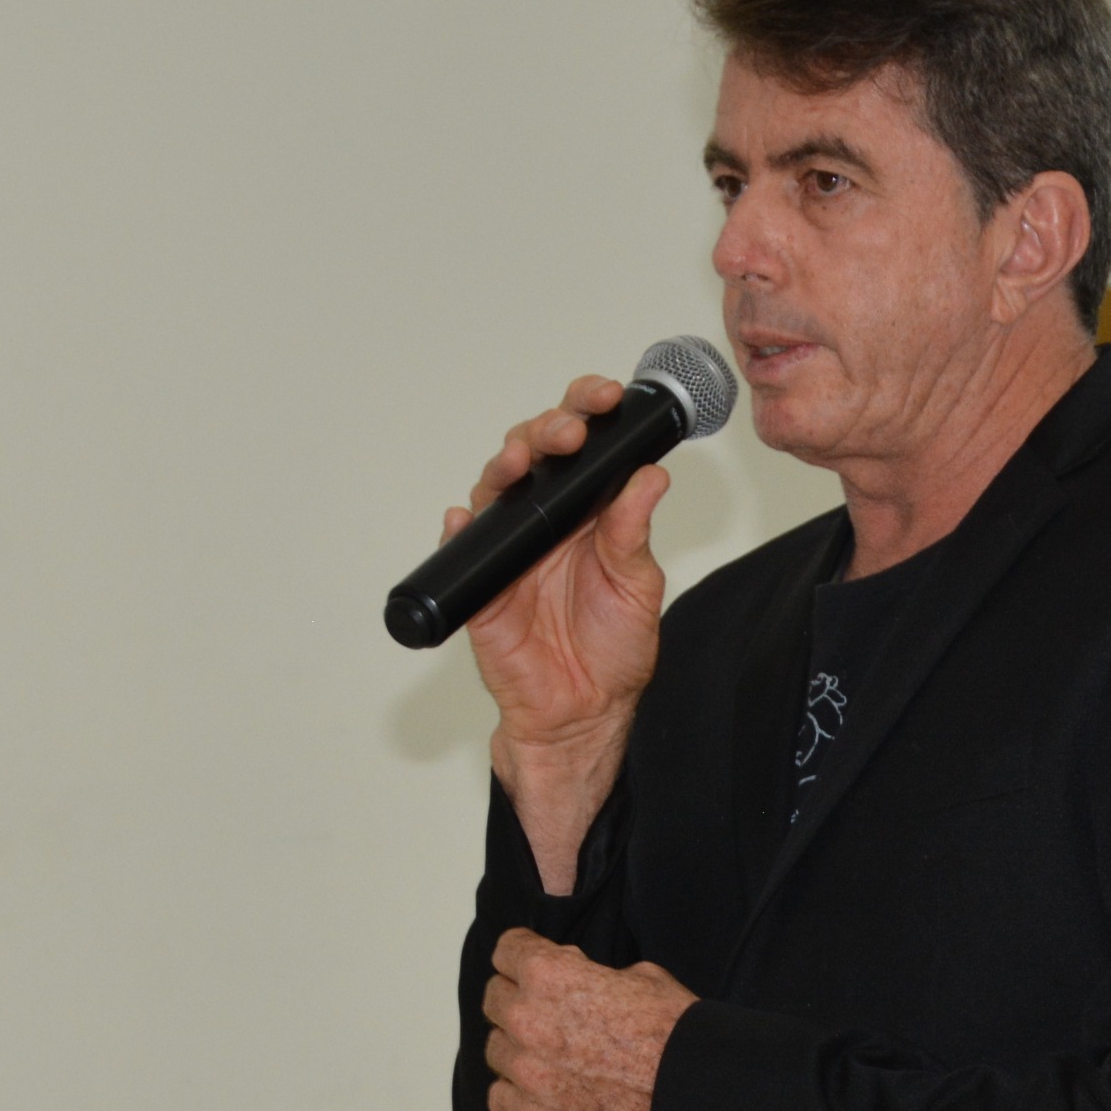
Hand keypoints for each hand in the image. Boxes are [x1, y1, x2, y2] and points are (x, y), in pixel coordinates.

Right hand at [455, 377, 671, 885]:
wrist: (584, 712)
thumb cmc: (613, 651)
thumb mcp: (637, 586)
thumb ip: (635, 533)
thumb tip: (650, 476)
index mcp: (589, 511)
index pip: (583, 445)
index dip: (587, 411)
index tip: (605, 397)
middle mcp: (547, 521)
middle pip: (534, 453)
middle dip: (547, 429)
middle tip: (566, 432)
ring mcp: (511, 548)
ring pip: (496, 489)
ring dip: (504, 466)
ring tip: (519, 460)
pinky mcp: (482, 585)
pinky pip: (463, 548)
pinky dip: (461, 528)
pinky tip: (465, 515)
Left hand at [483, 930, 696, 1110]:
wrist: (697, 1094)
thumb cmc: (677, 1031)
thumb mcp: (642, 976)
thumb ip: (593, 974)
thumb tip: (579, 979)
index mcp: (551, 975)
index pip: (507, 950)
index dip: (526, 952)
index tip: (535, 960)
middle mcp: (528, 1020)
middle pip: (494, 998)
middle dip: (518, 996)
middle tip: (548, 1007)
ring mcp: (529, 1073)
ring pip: (495, 1049)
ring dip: (517, 1046)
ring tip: (549, 1052)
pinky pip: (499, 1098)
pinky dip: (515, 1092)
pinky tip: (541, 1087)